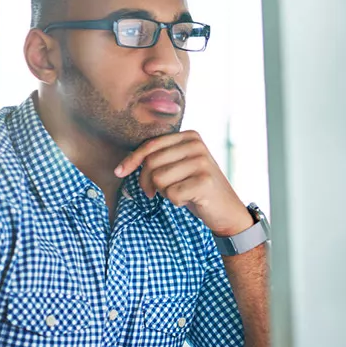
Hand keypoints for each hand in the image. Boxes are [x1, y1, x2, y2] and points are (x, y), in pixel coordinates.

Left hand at [114, 130, 252, 236]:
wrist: (227, 210)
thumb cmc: (196, 188)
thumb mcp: (179, 167)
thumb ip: (159, 158)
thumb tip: (123, 166)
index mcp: (190, 136)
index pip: (151, 145)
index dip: (132, 160)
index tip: (119, 172)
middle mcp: (197, 145)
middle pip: (152, 162)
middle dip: (147, 181)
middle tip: (154, 193)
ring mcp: (202, 162)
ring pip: (159, 179)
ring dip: (164, 192)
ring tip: (180, 193)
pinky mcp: (204, 182)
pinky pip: (171, 193)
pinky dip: (176, 201)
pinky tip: (189, 200)